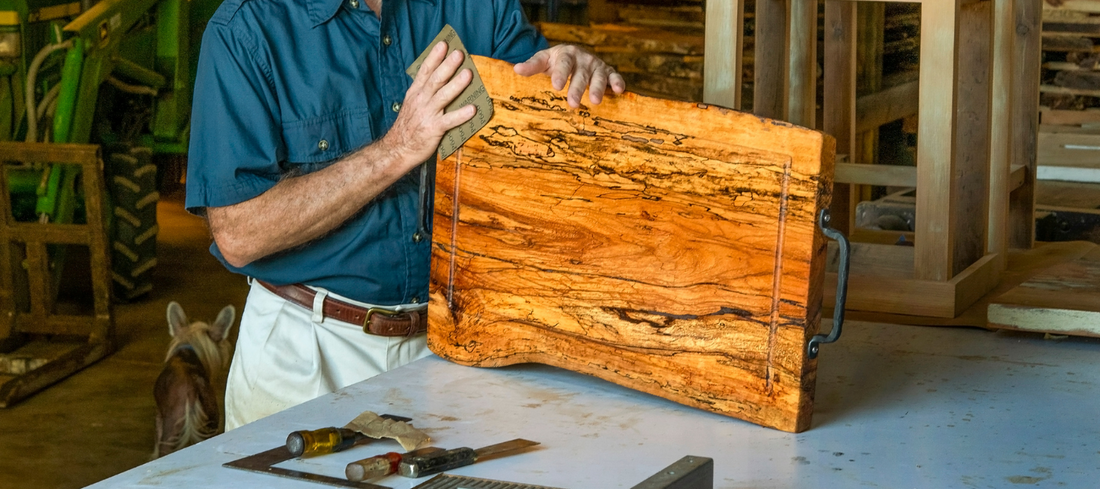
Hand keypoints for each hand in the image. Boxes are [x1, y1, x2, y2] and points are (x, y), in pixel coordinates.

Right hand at [382, 42, 475, 166]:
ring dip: (456, 84)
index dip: (434, 57)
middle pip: (435, 79)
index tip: (443, 44)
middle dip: (447, 65)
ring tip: (468, 74)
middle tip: (459, 54)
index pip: (425, 71)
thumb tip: (442, 78)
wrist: (398, 149)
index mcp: (415, 93)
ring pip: (443, 96)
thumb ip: (425, 91)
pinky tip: (473, 109)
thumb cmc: (409, 126)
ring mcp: (427, 114)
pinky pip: (450, 121)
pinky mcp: (434, 129)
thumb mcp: (412, 104)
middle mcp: (421, 101)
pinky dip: (461, 115)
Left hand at [514, 44, 625, 107]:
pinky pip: (614, 76)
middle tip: (572, 103)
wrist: (571, 54)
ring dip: (598, 88)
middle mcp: (583, 59)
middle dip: (577, 88)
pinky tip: (619, 90)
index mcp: (566, 54)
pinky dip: (618, 82)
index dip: (561, 74)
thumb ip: (532, 66)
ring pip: (598, 76)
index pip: (563, 64)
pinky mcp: (607, 72)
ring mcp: (596, 65)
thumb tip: (516, 69)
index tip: (556, 86)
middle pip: (581, 74)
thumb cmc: (555, 61)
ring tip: (595, 102)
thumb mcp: (544, 61)